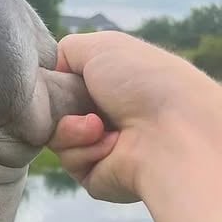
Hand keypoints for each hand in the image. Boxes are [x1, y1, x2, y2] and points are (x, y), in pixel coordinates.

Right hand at [49, 31, 220, 203]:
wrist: (169, 130)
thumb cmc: (142, 82)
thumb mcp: (100, 46)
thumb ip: (67, 51)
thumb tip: (51, 70)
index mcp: (109, 86)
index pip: (64, 85)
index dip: (55, 83)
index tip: (57, 80)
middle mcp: (105, 116)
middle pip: (54, 113)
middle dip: (59, 106)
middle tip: (80, 103)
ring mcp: (100, 147)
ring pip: (56, 139)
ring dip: (71, 129)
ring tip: (100, 127)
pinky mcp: (97, 175)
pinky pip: (69, 162)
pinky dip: (84, 150)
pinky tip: (111, 145)